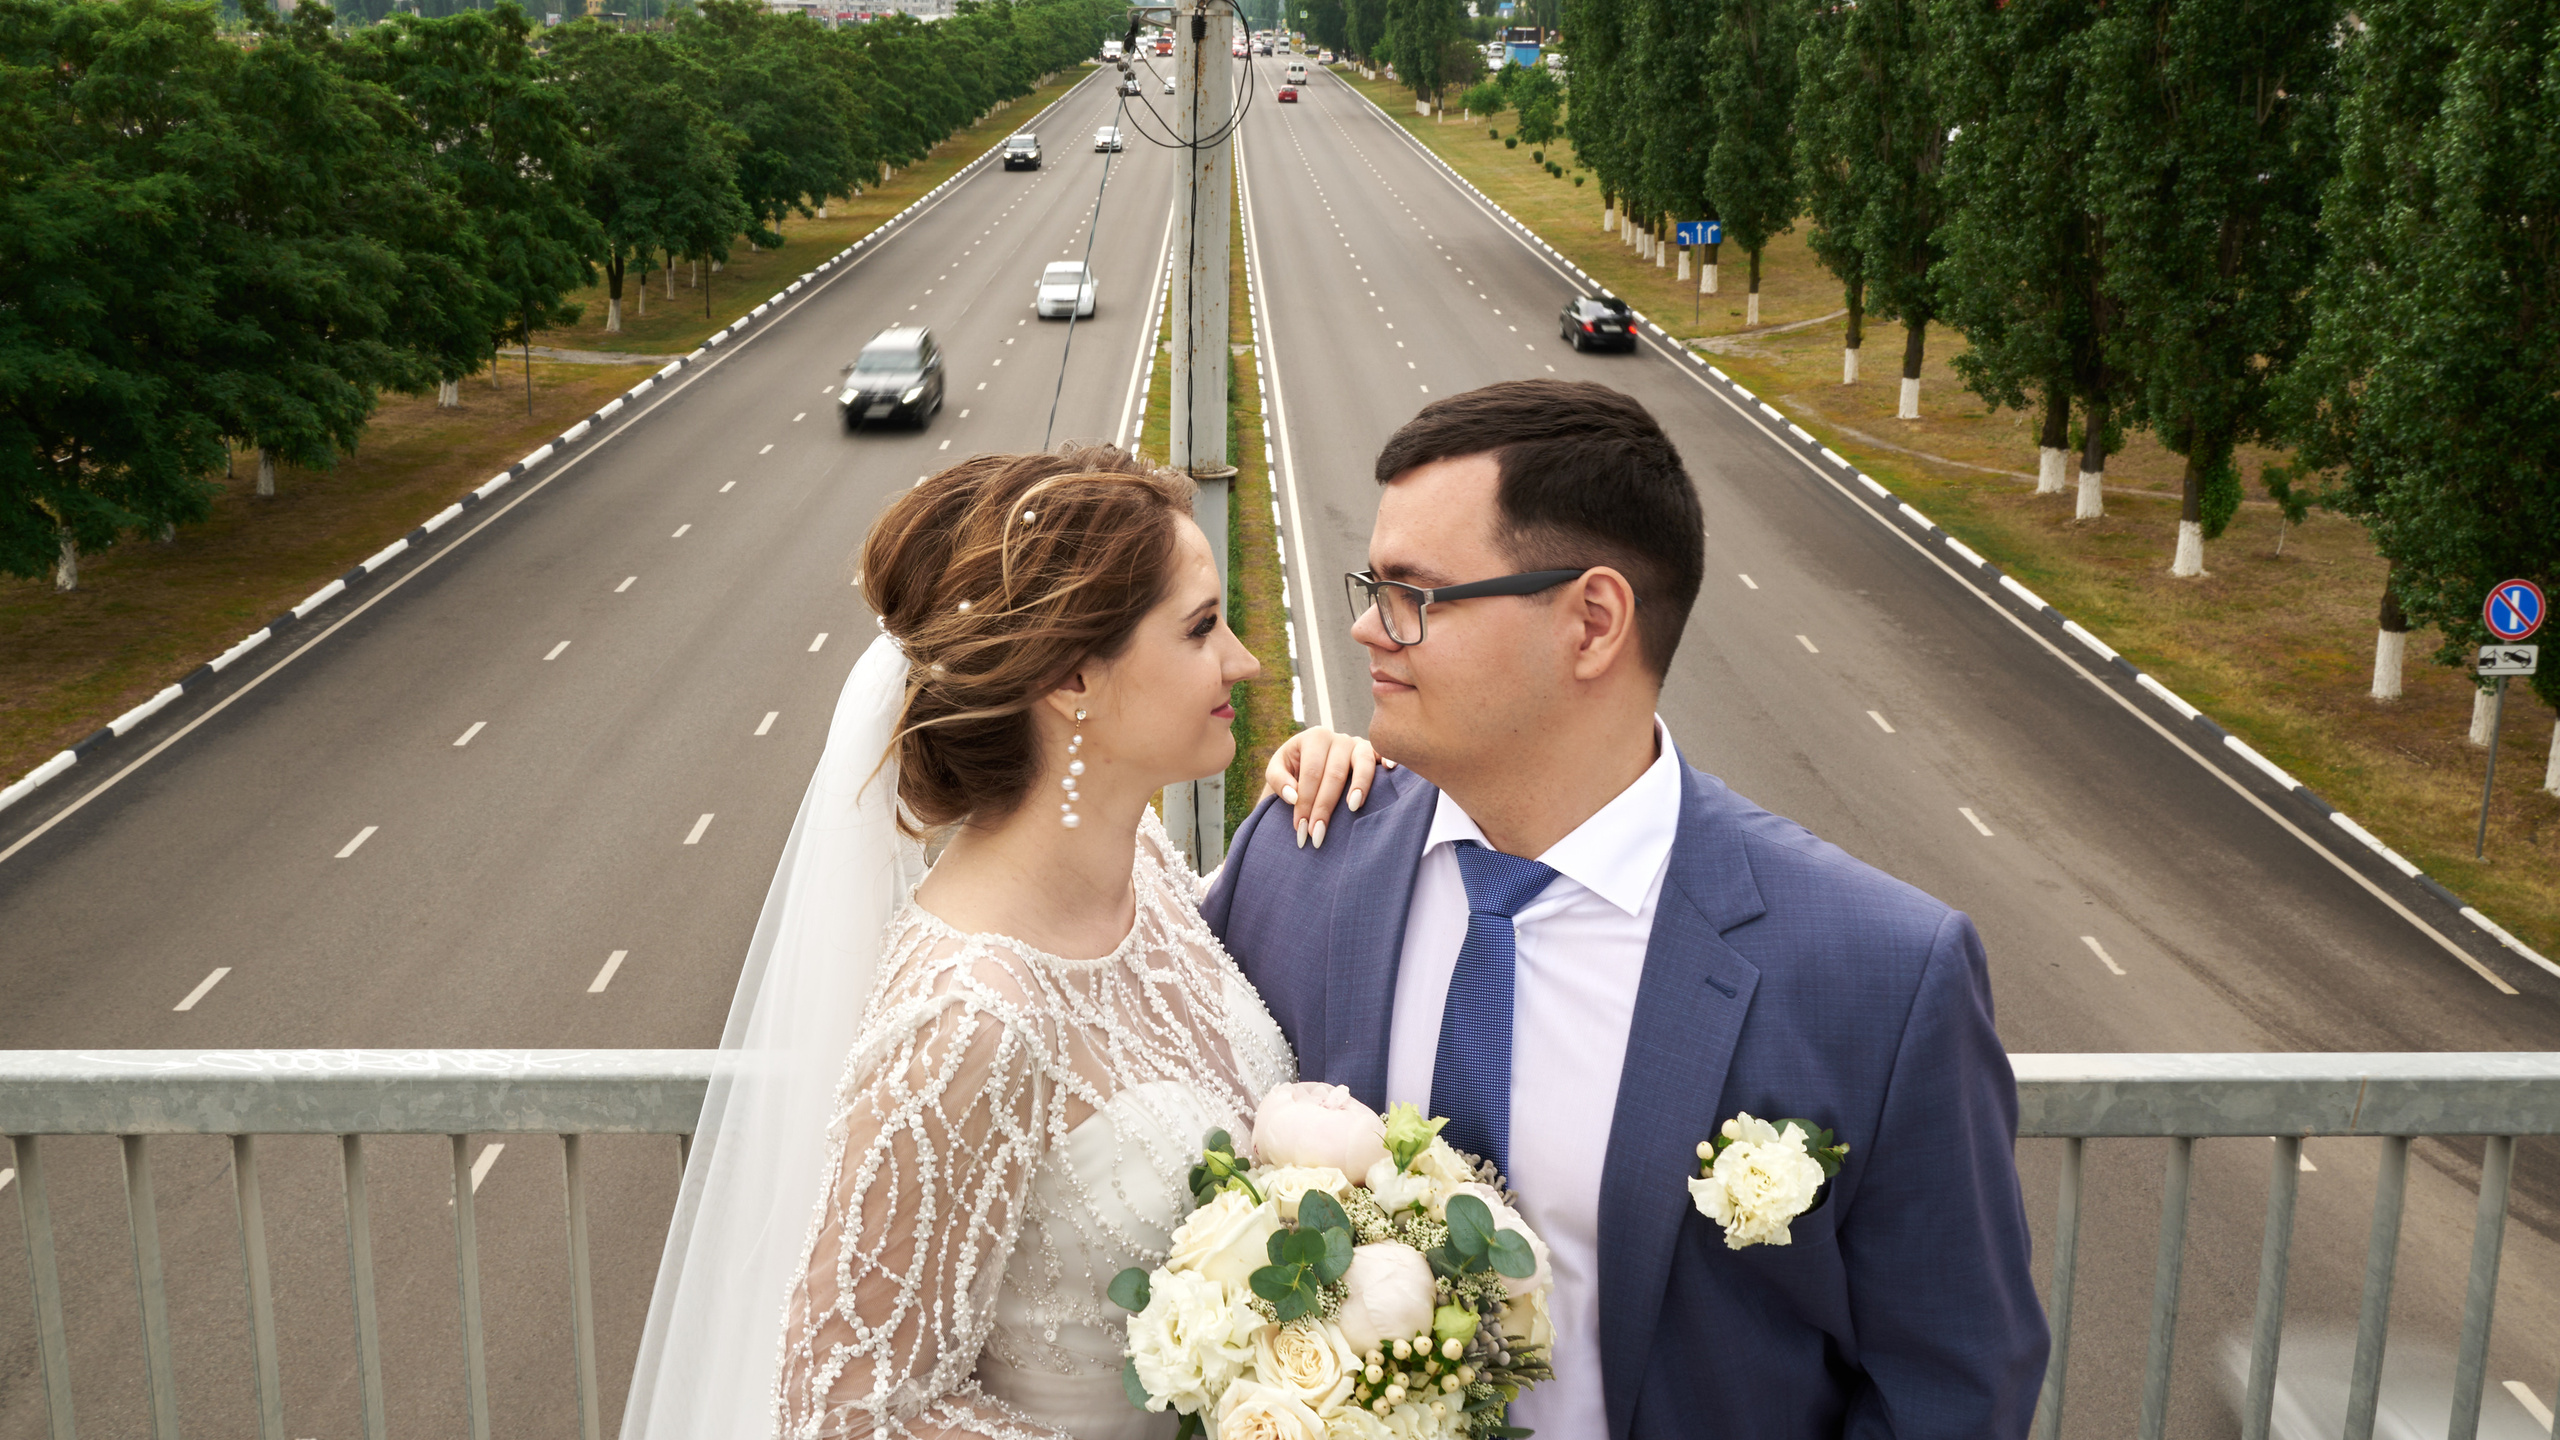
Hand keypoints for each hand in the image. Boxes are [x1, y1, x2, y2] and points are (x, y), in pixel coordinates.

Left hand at [1261, 728, 1391, 848]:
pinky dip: (1389, 759)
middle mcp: (1339, 738)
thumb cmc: (1294, 769)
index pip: (1311, 773)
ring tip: (1353, 808)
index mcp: (1314, 738)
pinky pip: (1383, 754)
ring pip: (1362, 763)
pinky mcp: (1375, 753)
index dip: (1306, 802)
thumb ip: (1279, 780)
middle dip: (1325, 807)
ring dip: (1359, 786)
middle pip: (1335, 774)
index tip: (1301, 829)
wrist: (1311, 761)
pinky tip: (1391, 769)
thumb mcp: (1278, 769)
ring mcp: (1360, 745)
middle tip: (1318, 835)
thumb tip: (1293, 796)